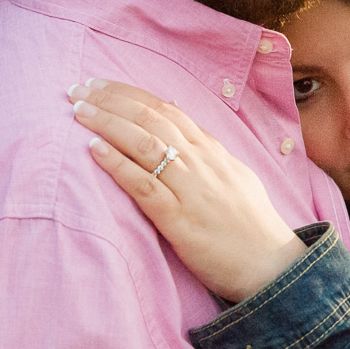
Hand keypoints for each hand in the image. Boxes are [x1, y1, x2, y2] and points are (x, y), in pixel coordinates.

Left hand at [67, 79, 306, 301]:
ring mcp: (191, 189)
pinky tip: (95, 150)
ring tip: (79, 112)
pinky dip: (118, 165)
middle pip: (151, 119)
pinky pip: (145, 186)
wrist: (270, 264)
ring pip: (145, 145)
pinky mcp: (180, 220)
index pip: (166, 109)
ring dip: (109, 124)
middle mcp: (201, 162)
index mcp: (212, 150)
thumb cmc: (250, 223)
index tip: (100, 85)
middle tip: (78, 90)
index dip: (130, 94)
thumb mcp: (233, 172)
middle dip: (111, 101)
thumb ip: (204, 144)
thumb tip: (175, 109)